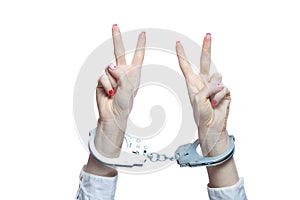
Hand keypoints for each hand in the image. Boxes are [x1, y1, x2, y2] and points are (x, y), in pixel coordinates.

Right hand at [95, 25, 145, 157]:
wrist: (113, 115)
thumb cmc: (124, 104)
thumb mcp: (129, 89)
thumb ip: (122, 75)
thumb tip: (110, 66)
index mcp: (133, 73)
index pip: (138, 56)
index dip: (140, 45)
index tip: (143, 34)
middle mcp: (122, 72)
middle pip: (119, 52)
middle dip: (117, 38)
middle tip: (115, 26)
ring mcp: (111, 76)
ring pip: (109, 69)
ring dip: (112, 81)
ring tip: (116, 91)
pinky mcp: (102, 80)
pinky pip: (102, 77)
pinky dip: (106, 85)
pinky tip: (109, 93)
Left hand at [176, 34, 230, 156]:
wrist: (212, 126)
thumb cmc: (201, 115)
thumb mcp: (198, 99)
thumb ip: (208, 87)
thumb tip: (220, 83)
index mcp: (193, 83)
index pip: (186, 66)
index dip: (182, 55)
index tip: (178, 43)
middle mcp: (204, 81)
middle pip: (205, 61)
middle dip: (207, 47)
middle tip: (208, 34)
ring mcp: (215, 86)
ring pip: (217, 76)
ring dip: (214, 90)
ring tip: (211, 101)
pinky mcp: (225, 91)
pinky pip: (224, 87)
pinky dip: (220, 96)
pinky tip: (217, 104)